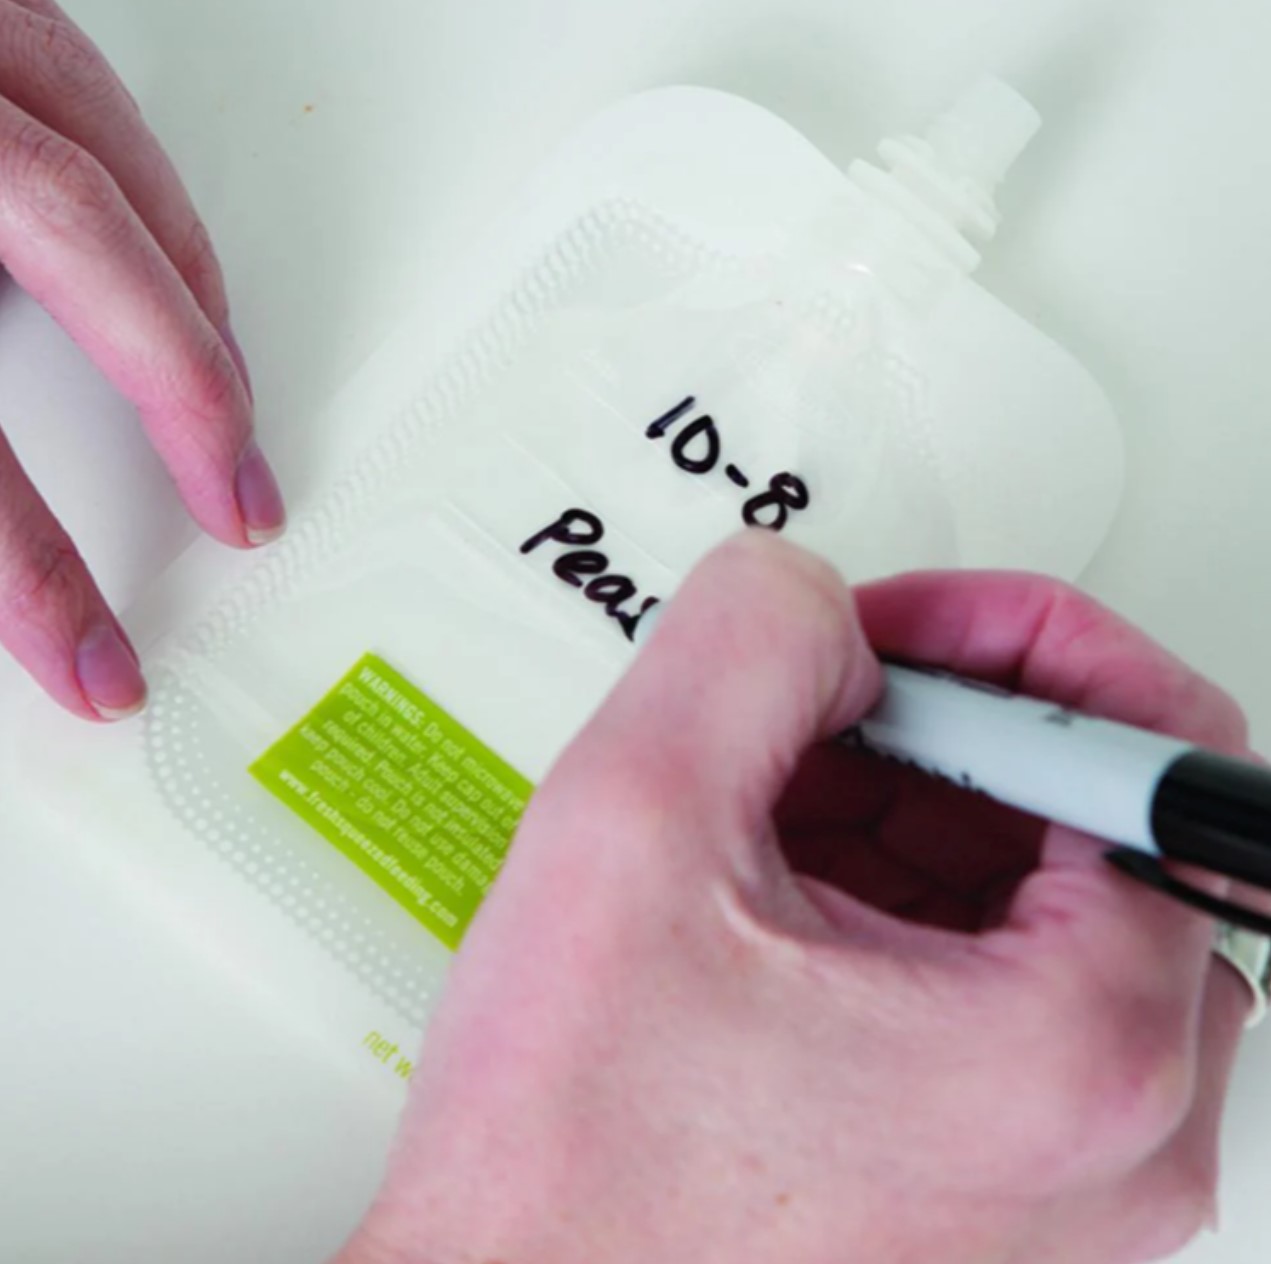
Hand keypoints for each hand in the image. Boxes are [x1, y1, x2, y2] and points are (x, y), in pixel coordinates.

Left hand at [0, 0, 283, 720]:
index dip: (37, 574)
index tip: (94, 660)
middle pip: (81, 247)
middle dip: (190, 401)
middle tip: (237, 505)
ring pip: (111, 164)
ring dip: (194, 301)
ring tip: (222, 395)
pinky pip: (91, 97)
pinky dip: (146, 195)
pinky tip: (156, 255)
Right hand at [340, 533, 1252, 1263]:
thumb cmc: (568, 1170)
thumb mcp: (628, 830)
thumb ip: (746, 641)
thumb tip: (811, 597)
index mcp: (1080, 1050)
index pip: (1162, 753)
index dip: (1018, 643)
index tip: (905, 640)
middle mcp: (1116, 1136)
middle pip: (1102, 826)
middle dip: (948, 731)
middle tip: (823, 717)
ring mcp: (1065, 1174)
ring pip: (1045, 901)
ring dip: (919, 814)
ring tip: (777, 822)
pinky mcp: (1003, 1186)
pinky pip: (1000, 988)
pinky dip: (903, 906)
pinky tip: (783, 905)